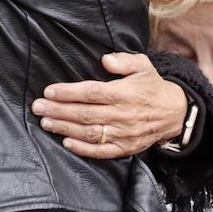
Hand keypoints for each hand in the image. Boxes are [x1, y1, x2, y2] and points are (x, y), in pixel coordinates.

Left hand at [31, 53, 188, 158]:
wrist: (174, 112)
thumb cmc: (152, 86)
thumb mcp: (143, 65)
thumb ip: (124, 60)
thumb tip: (105, 60)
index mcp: (124, 93)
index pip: (91, 93)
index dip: (69, 93)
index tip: (49, 91)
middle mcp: (122, 115)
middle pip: (85, 114)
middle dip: (59, 110)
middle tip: (38, 108)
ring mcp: (124, 134)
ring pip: (89, 133)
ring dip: (65, 128)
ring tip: (46, 123)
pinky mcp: (126, 148)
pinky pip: (102, 151)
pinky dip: (83, 149)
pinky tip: (66, 143)